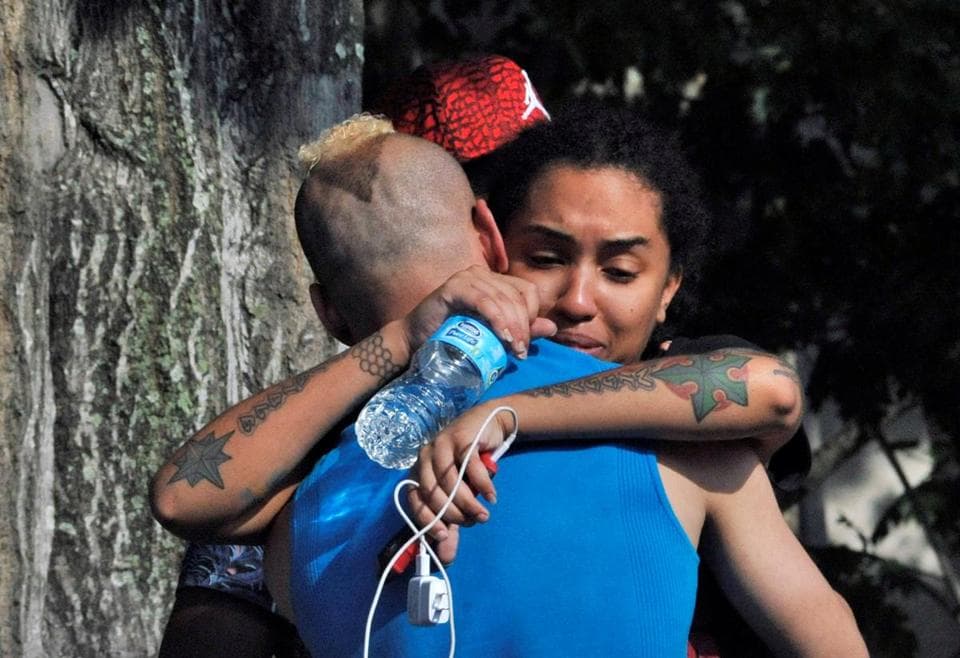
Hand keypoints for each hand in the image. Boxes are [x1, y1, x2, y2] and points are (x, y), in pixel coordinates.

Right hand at [399, 265, 556, 358]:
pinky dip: (497, 319)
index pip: (527, 291)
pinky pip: (484, 301)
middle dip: (524, 326)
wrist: (415, 342)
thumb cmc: (451, 338)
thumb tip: (552, 328)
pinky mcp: (454, 287)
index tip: (525, 344)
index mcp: (494, 281)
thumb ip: (520, 329)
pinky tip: (503, 337)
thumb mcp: (492, 335)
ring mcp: (467, 277)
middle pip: (517, 295)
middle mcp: (482, 274)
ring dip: (513, 326)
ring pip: (503, 299)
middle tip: (520, 352)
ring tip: (513, 350)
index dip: (532, 315)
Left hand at [408, 405, 515, 545]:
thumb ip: (451, 524)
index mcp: (419, 470)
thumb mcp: (459, 495)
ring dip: (469, 503)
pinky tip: (492, 497)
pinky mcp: (462, 438)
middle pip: (433, 493)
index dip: (427, 519)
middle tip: (472, 522)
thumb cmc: (469, 462)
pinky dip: (483, 485)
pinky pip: (471, 467)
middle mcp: (425, 456)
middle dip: (453, 513)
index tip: (444, 534)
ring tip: (483, 514)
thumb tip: (445, 558)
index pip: (414, 499)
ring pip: (451, 482)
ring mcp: (442, 444)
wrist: (488, 424)